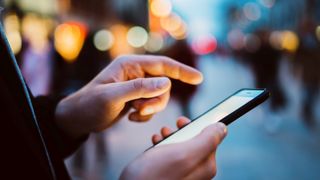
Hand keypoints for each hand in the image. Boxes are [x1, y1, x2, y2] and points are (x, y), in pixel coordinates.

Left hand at [55, 55, 202, 138]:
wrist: (79, 118)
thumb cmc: (90, 104)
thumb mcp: (113, 96)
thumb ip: (140, 88)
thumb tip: (166, 83)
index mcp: (130, 65)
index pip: (162, 65)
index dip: (182, 71)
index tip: (199, 78)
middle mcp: (135, 73)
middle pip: (162, 85)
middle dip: (156, 100)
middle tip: (141, 109)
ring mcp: (136, 86)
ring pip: (159, 97)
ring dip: (150, 108)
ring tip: (133, 113)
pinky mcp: (136, 98)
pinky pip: (151, 106)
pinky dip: (145, 114)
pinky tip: (131, 116)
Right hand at [120, 118, 226, 179]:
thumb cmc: (155, 175)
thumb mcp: (184, 153)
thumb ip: (207, 140)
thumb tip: (222, 128)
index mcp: (205, 166)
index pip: (210, 138)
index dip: (196, 126)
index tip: (183, 121)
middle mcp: (196, 171)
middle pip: (195, 142)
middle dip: (181, 132)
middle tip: (169, 129)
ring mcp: (182, 173)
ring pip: (181, 146)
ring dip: (170, 137)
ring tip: (160, 136)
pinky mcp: (169, 174)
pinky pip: (170, 155)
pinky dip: (162, 146)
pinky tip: (155, 145)